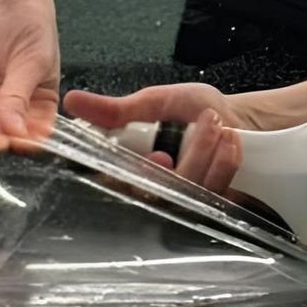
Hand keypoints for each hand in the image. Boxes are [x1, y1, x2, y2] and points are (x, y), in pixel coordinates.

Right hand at [63, 82, 257, 193]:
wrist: (235, 118)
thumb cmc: (191, 110)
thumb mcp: (151, 103)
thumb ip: (113, 110)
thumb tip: (71, 101)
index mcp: (133, 167)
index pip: (122, 185)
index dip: (142, 175)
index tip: (161, 154)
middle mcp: (156, 190)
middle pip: (163, 191)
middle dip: (194, 152)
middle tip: (209, 120)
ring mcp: (184, 201)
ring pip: (193, 192)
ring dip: (213, 152)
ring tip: (219, 125)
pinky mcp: (211, 206)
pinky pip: (217, 195)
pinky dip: (227, 162)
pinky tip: (230, 141)